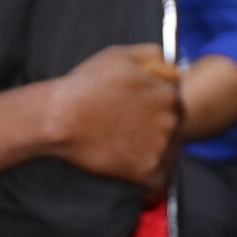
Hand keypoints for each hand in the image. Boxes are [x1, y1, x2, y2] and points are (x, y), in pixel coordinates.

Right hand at [48, 44, 183, 195]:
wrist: (61, 118)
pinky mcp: (149, 171)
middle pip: (174, 130)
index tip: (133, 115)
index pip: (174, 107)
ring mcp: (162, 147)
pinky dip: (146, 177)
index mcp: (169, 94)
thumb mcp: (120, 55)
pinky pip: (159, 180)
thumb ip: (154, 57)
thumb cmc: (86, 85)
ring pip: (167, 154)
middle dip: (154, 131)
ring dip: (150, 153)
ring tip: (121, 148)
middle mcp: (172, 121)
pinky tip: (125, 167)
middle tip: (125, 132)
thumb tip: (176, 72)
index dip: (154, 110)